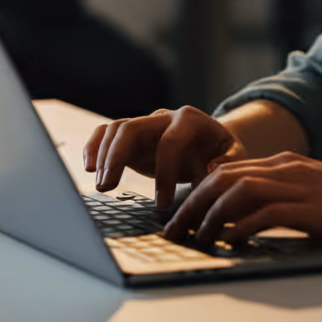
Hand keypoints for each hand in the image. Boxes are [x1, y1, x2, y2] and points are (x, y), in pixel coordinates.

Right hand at [83, 106, 249, 207]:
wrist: (213, 144)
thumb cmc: (222, 153)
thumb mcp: (233, 157)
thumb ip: (226, 164)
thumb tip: (210, 173)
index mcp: (190, 120)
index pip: (171, 142)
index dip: (164, 172)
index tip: (162, 204)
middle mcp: (164, 118)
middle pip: (133, 127)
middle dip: (118, 157)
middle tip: (108, 188)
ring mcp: (146, 125)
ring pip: (117, 129)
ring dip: (104, 155)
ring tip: (101, 184)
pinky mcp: (133, 136)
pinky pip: (107, 133)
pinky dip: (94, 146)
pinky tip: (88, 167)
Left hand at [163, 152, 321, 247]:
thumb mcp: (312, 194)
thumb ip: (281, 200)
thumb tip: (246, 222)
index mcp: (284, 162)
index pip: (227, 170)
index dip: (198, 191)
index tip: (181, 215)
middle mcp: (284, 167)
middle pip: (222, 177)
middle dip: (192, 203)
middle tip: (173, 230)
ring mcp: (296, 185)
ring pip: (235, 191)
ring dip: (209, 216)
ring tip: (194, 238)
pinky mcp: (308, 207)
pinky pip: (263, 214)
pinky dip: (240, 227)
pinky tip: (228, 242)